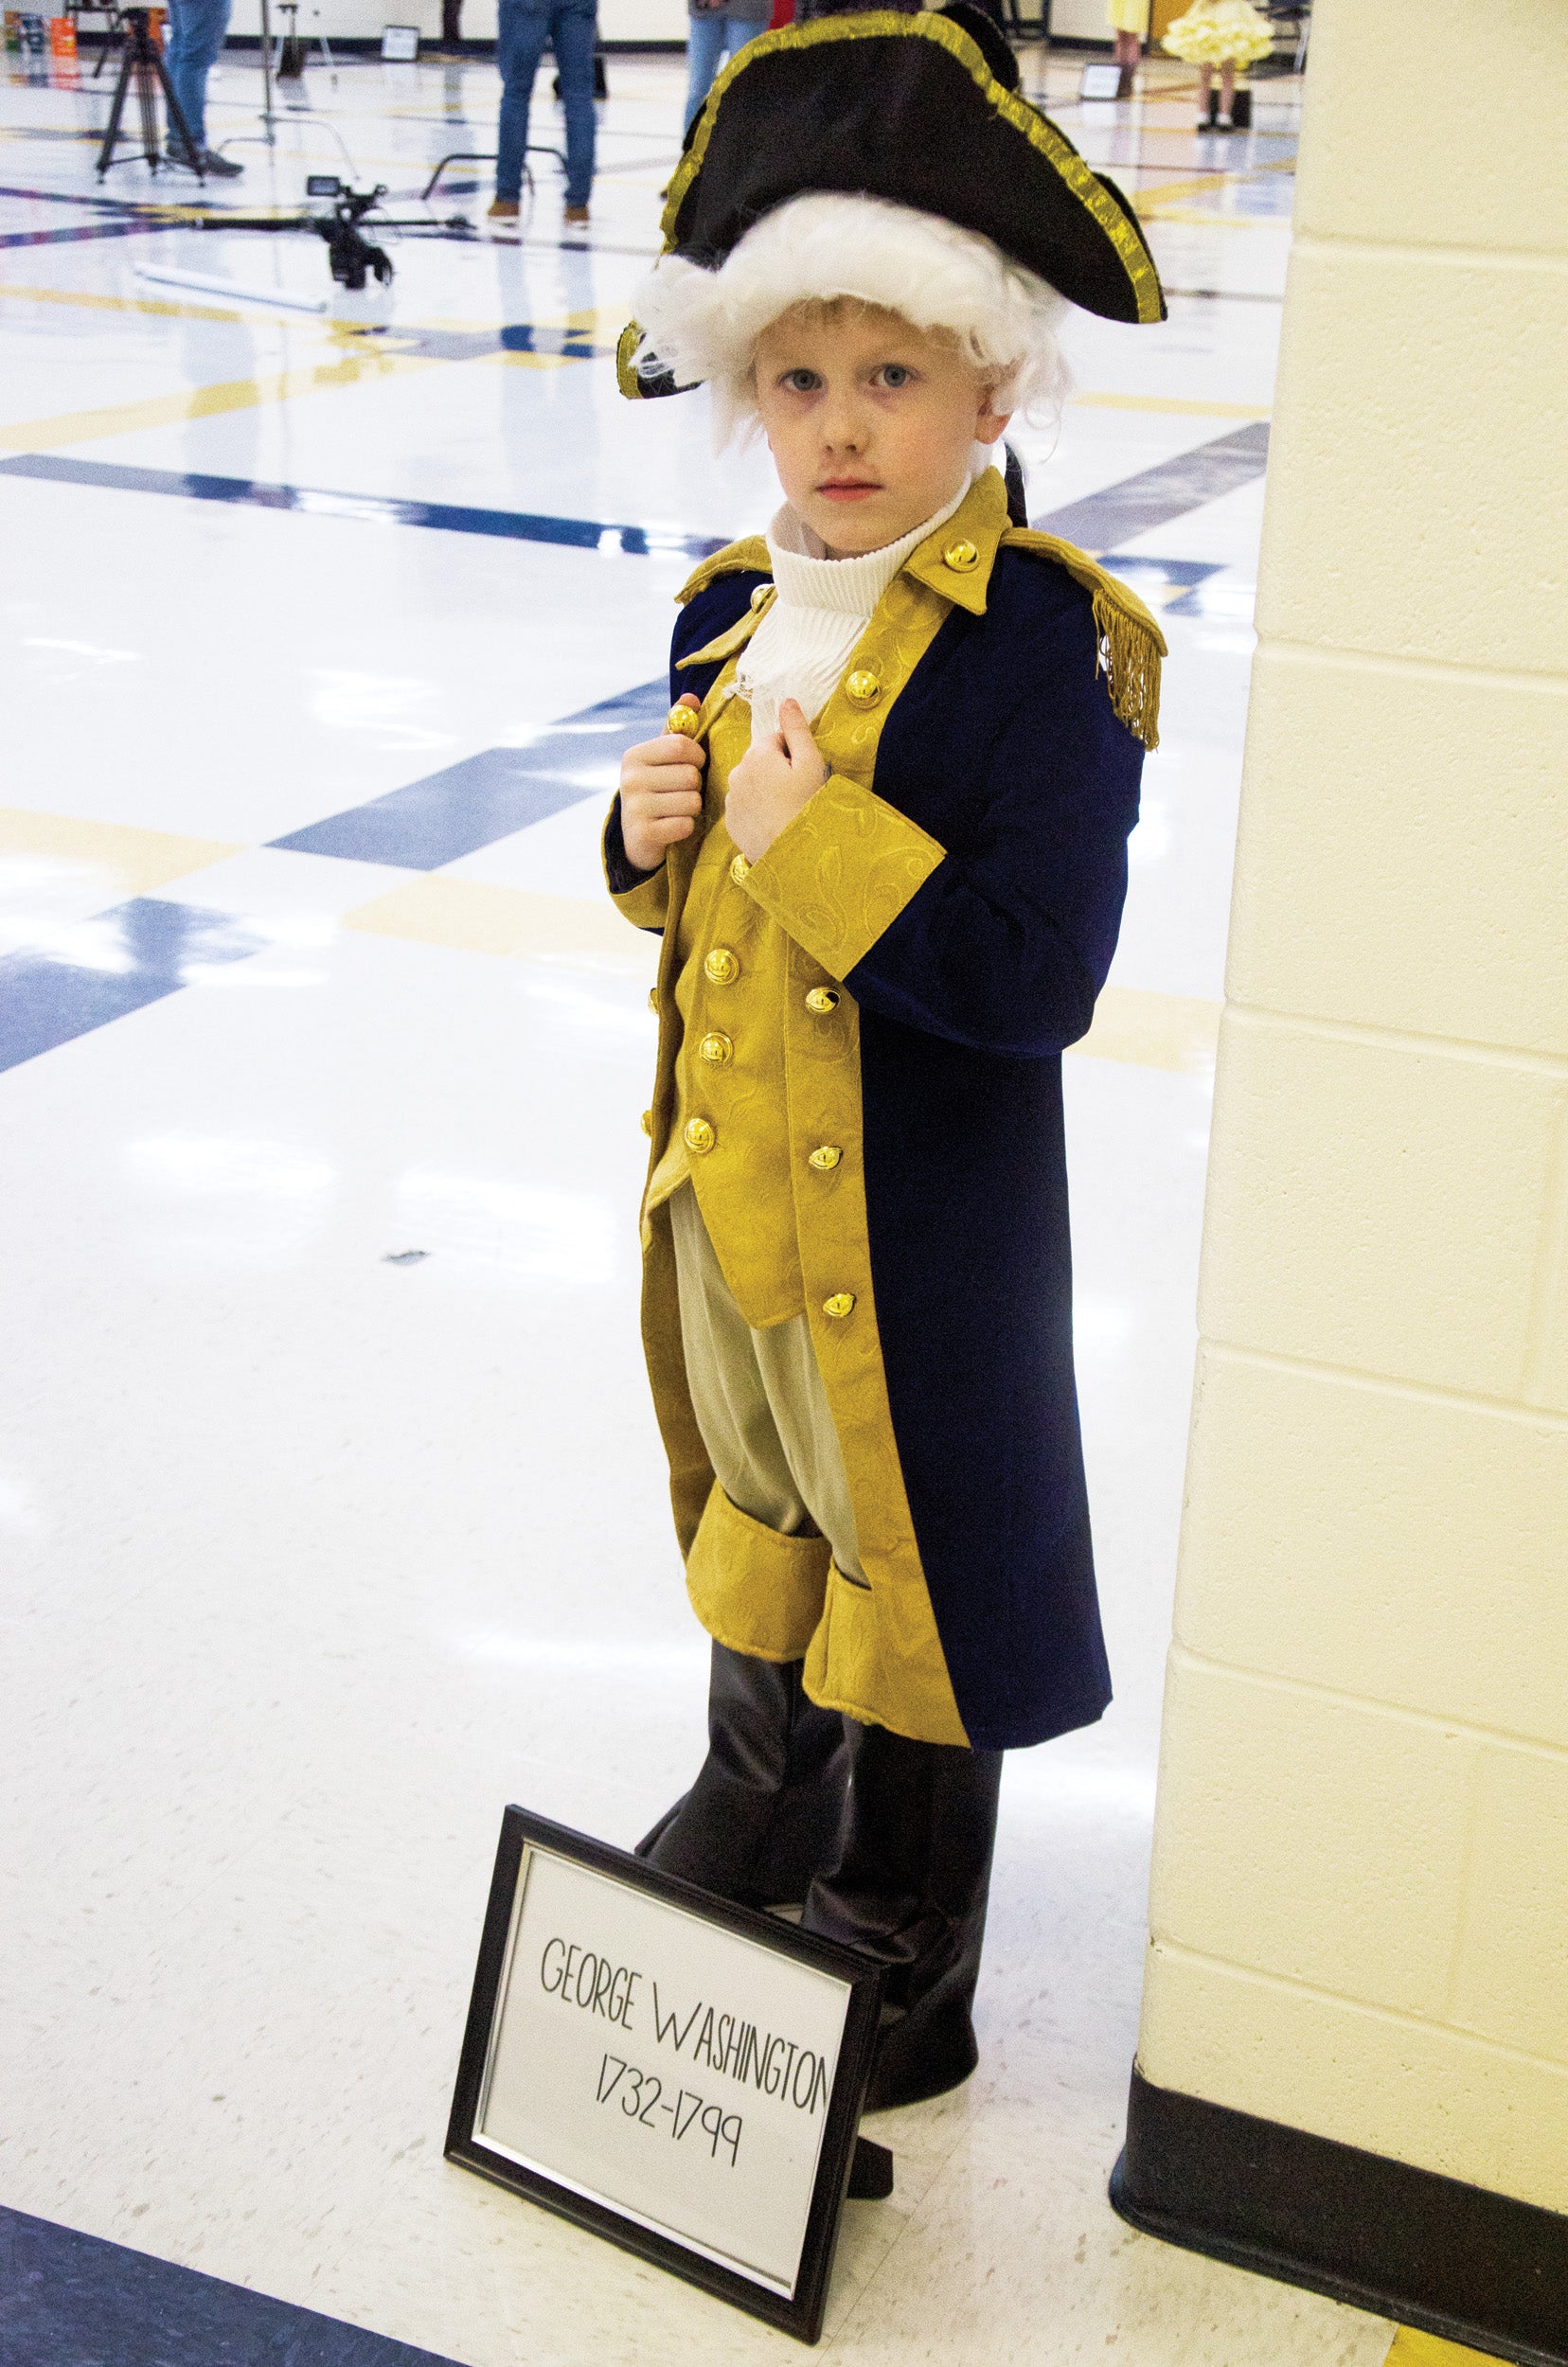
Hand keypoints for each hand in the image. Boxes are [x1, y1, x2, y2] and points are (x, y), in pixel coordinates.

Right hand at [619, 693, 706, 871]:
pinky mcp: (643, 834)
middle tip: (682, 792)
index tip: (694, 765)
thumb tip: (691, 698)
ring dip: (692, 808)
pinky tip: (674, 826)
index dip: (698, 756)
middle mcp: (630, 778)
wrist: (637, 836)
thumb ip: (677, 729)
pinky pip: (684, 825)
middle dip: (695, 786)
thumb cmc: (658, 789)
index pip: (683, 745)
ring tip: (678, 809)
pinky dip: (686, 827)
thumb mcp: (663, 758)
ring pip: (691, 801)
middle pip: (690, 775)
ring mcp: (634, 807)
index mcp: (635, 755)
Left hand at [724, 700, 827, 863]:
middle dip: (777, 771)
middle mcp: (737, 772)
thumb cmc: (808, 807)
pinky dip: (756, 810)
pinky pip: (744, 806)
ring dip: (765, 790)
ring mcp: (731, 798)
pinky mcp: (730, 821)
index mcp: (757, 754)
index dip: (794, 755)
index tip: (802, 775)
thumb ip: (797, 729)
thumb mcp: (811, 763)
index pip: (776, 740)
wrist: (794, 855)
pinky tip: (772, 823)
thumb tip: (787, 699)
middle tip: (795, 794)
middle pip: (761, 761)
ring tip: (784, 810)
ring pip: (751, 783)